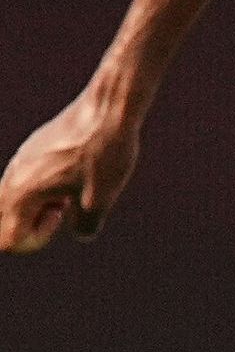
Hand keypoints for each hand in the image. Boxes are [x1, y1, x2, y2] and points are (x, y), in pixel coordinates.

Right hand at [2, 88, 139, 252]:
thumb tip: (81, 232)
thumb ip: (86, 226)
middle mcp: (13, 177)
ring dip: (40, 204)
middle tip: (63, 206)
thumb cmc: (103, 154)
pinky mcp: (32, 149)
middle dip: (32, 224)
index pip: (7, 240)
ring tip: (70, 188)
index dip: (34, 242)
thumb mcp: (101, 198)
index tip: (61, 218)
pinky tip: (73, 172)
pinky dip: (45, 186)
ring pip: (17, 198)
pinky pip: (27, 179)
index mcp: (23, 194)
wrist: (108, 109)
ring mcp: (20, 160)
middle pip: (6, 220)